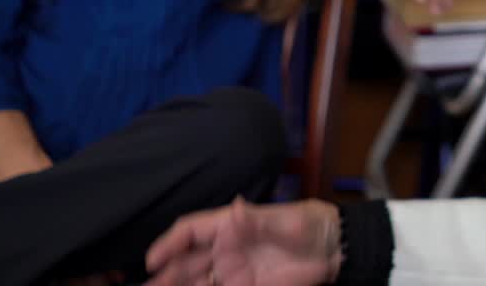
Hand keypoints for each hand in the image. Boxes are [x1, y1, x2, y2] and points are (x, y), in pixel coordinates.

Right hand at [145, 198, 341, 285]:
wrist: (333, 250)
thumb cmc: (309, 225)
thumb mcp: (287, 221)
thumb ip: (258, 220)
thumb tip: (236, 208)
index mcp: (229, 225)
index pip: (190, 231)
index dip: (168, 243)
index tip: (152, 260)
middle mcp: (225, 249)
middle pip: (185, 262)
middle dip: (164, 276)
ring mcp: (232, 272)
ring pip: (194, 283)